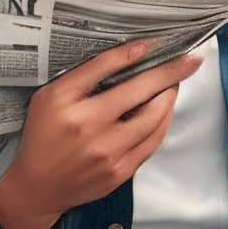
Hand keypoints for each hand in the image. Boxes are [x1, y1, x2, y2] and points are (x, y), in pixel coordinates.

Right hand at [0, 42, 201, 228]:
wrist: (39, 187)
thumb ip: (88, 73)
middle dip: (171, 72)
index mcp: (70, 106)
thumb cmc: (44, 134)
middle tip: (188, 60)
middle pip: (141, 91)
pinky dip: (163, 121)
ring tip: (174, 83)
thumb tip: (133, 52)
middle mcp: (90, 130)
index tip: (159, 41)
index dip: (136, 51)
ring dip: (170, 97)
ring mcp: (109, 154)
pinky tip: (163, 109)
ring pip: (154, 118)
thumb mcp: (51, 96)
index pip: (106, 66)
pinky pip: (153, 141)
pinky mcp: (121, 172)